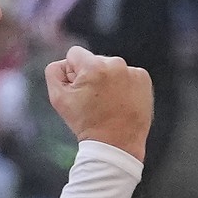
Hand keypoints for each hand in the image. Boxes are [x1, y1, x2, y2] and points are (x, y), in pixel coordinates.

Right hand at [45, 45, 152, 161]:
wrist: (116, 144)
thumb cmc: (86, 123)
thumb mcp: (57, 98)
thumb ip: (54, 72)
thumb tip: (64, 64)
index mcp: (93, 66)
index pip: (74, 53)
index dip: (72, 72)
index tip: (79, 89)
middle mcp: (115, 64)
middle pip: (94, 60)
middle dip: (91, 75)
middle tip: (93, 100)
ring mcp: (132, 71)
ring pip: (111, 68)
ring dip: (107, 80)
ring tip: (107, 103)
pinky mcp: (143, 79)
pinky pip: (127, 75)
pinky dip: (123, 85)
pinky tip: (120, 102)